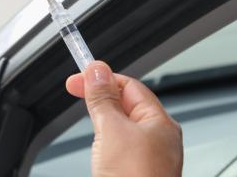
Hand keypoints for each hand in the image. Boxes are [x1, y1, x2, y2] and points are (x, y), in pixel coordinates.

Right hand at [66, 61, 182, 176]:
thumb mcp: (113, 131)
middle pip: (125, 105)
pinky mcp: (136, 174)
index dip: (102, 78)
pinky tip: (99, 154)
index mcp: (160, 122)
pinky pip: (119, 150)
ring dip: (102, 123)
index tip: (79, 76)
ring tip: (92, 130)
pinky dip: (105, 145)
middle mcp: (158, 139)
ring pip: (120, 128)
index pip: (129, 86)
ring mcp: (148, 158)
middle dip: (100, 100)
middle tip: (76, 91)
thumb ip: (103, 99)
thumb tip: (97, 71)